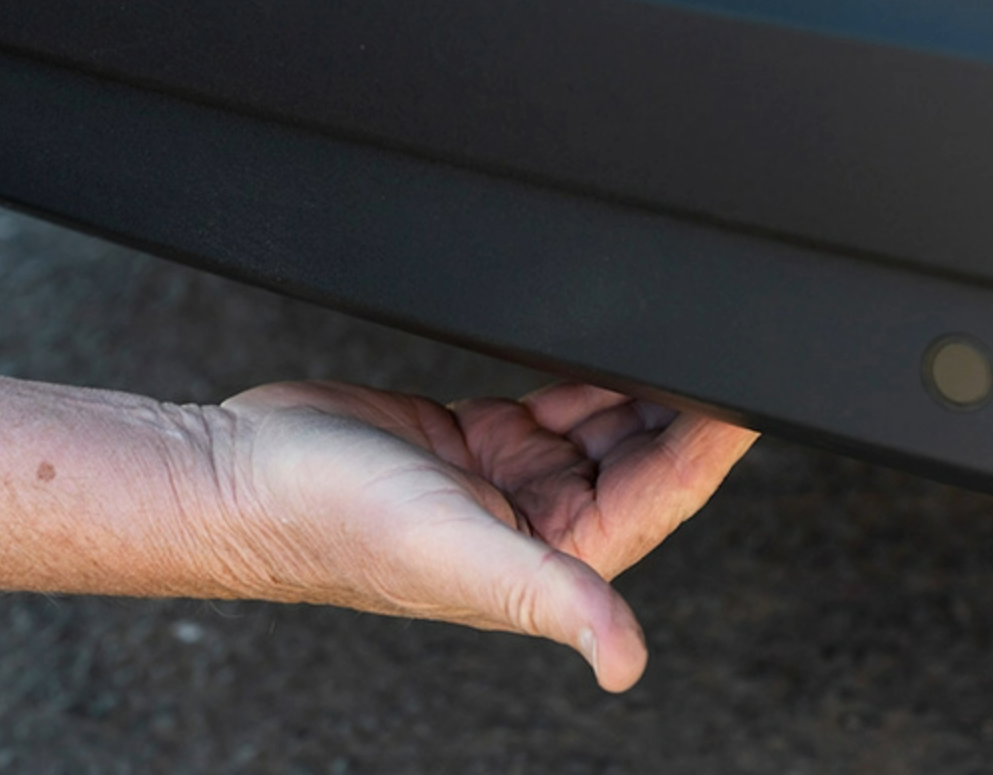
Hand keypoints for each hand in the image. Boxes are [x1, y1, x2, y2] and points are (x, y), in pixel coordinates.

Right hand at [215, 381, 757, 691]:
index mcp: (556, 554)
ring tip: (673, 328)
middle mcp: (543, 517)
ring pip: (605, 420)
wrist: (241, 473)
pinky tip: (603, 343)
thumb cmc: (329, 523)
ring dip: (637, 381)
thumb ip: (547, 597)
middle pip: (644, 450)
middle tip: (720, 333)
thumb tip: (625, 664)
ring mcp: (512, 473)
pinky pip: (555, 399)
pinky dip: (583, 372)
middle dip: (683, 399)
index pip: (664, 489)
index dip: (712, 438)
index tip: (752, 387)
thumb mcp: (454, 553)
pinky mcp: (481, 435)